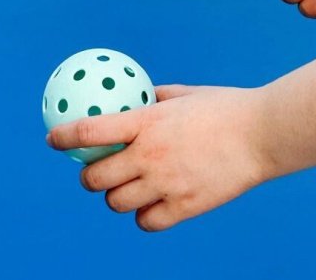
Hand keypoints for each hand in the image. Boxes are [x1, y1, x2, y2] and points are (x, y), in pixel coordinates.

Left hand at [47, 84, 270, 230]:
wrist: (263, 134)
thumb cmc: (226, 107)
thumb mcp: (185, 94)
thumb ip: (156, 99)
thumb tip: (136, 97)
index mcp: (147, 123)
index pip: (90, 132)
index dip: (64, 138)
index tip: (52, 139)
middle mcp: (150, 156)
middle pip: (95, 177)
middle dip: (88, 176)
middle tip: (93, 171)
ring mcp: (166, 184)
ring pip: (118, 203)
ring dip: (115, 196)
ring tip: (124, 188)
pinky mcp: (184, 207)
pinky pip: (148, 222)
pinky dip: (144, 215)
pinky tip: (151, 204)